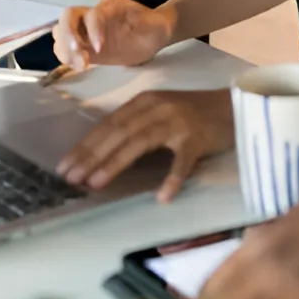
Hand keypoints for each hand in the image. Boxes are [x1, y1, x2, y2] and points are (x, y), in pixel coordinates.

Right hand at [54, 0, 175, 67]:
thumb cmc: (154, 27)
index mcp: (109, 7)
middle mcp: (92, 16)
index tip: (100, 48)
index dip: (92, 29)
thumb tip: (140, 23)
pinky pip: (64, 48)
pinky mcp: (83, 46)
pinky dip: (66, 57)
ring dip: (65, 50)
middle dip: (68, 37)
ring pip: (60, 32)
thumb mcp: (156, 23)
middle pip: (67, 18)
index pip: (91, 13)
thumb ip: (148, 22)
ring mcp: (85, 30)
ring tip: (80, 65)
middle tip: (80, 59)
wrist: (152, 36)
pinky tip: (79, 66)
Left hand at [59, 88, 233, 201]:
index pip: (108, 125)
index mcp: (145, 101)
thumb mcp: (159, 113)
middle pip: (119, 133)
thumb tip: (99, 156)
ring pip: (141, 142)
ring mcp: (178, 121)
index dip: (85, 146)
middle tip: (71, 179)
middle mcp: (158, 107)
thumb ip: (135, 127)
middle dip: (92, 156)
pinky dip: (172, 178)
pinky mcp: (198, 137)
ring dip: (116, 163)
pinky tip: (163, 196)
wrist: (235, 107)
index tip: (64, 167)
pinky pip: (183, 160)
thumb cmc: (193, 114)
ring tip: (96, 184)